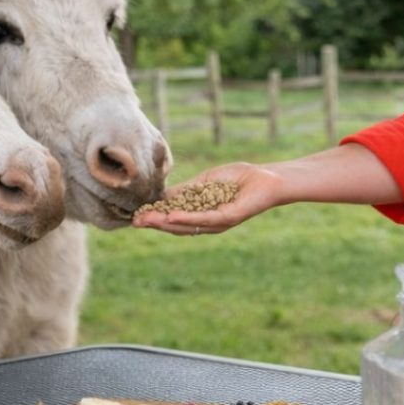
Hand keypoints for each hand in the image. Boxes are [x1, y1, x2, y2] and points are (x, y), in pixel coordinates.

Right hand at [131, 161, 283, 235]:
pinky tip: (171, 216)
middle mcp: (210, 223)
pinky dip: (186, 218)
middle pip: (178, 227)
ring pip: (187, 226)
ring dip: (165, 223)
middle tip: (135, 222)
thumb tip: (163, 196)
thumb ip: (187, 190)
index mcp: (204, 214)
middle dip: (155, 224)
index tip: (137, 216)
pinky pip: (204, 219)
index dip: (156, 218)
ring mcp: (219, 222)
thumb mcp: (206, 181)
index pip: (176, 219)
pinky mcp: (229, 218)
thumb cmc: (241, 177)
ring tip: (146, 221)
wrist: (268, 178)